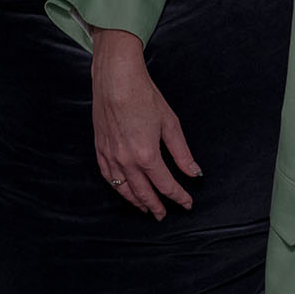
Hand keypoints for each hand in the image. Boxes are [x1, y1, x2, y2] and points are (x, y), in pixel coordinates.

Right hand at [90, 27, 200, 218]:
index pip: (166, 185)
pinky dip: (117, 187)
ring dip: (136, 201)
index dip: (178, 197)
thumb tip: (194, 172)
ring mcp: (110, 155)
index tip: (187, 203)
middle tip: (164, 215)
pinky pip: (108, 176)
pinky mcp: (99, 148)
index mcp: (146, 155)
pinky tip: (123, 190)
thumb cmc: (144, 96)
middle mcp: (125, 160)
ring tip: (145, 208)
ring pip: (122, 188)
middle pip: (143, 192)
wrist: (115, 78)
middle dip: (155, 206)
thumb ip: (182, 153)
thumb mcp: (170, 124)